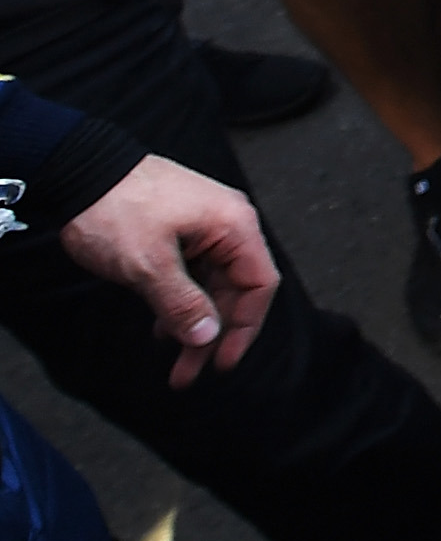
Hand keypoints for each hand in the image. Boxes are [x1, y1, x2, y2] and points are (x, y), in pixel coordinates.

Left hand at [59, 155, 278, 387]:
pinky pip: (194, 272)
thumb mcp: (149, 264)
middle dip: (211, 334)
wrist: (81, 168)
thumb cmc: (116, 207)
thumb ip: (182, 304)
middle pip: (233, 289)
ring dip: (193, 322)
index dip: (244, 328)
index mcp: (233, 226)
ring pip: (211, 284)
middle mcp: (228, 224)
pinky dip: (180, 302)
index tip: (221, 362)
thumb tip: (207, 337)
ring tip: (171, 356)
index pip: (258, 285)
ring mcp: (204, 225)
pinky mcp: (183, 229)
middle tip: (187, 372)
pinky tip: (161, 325)